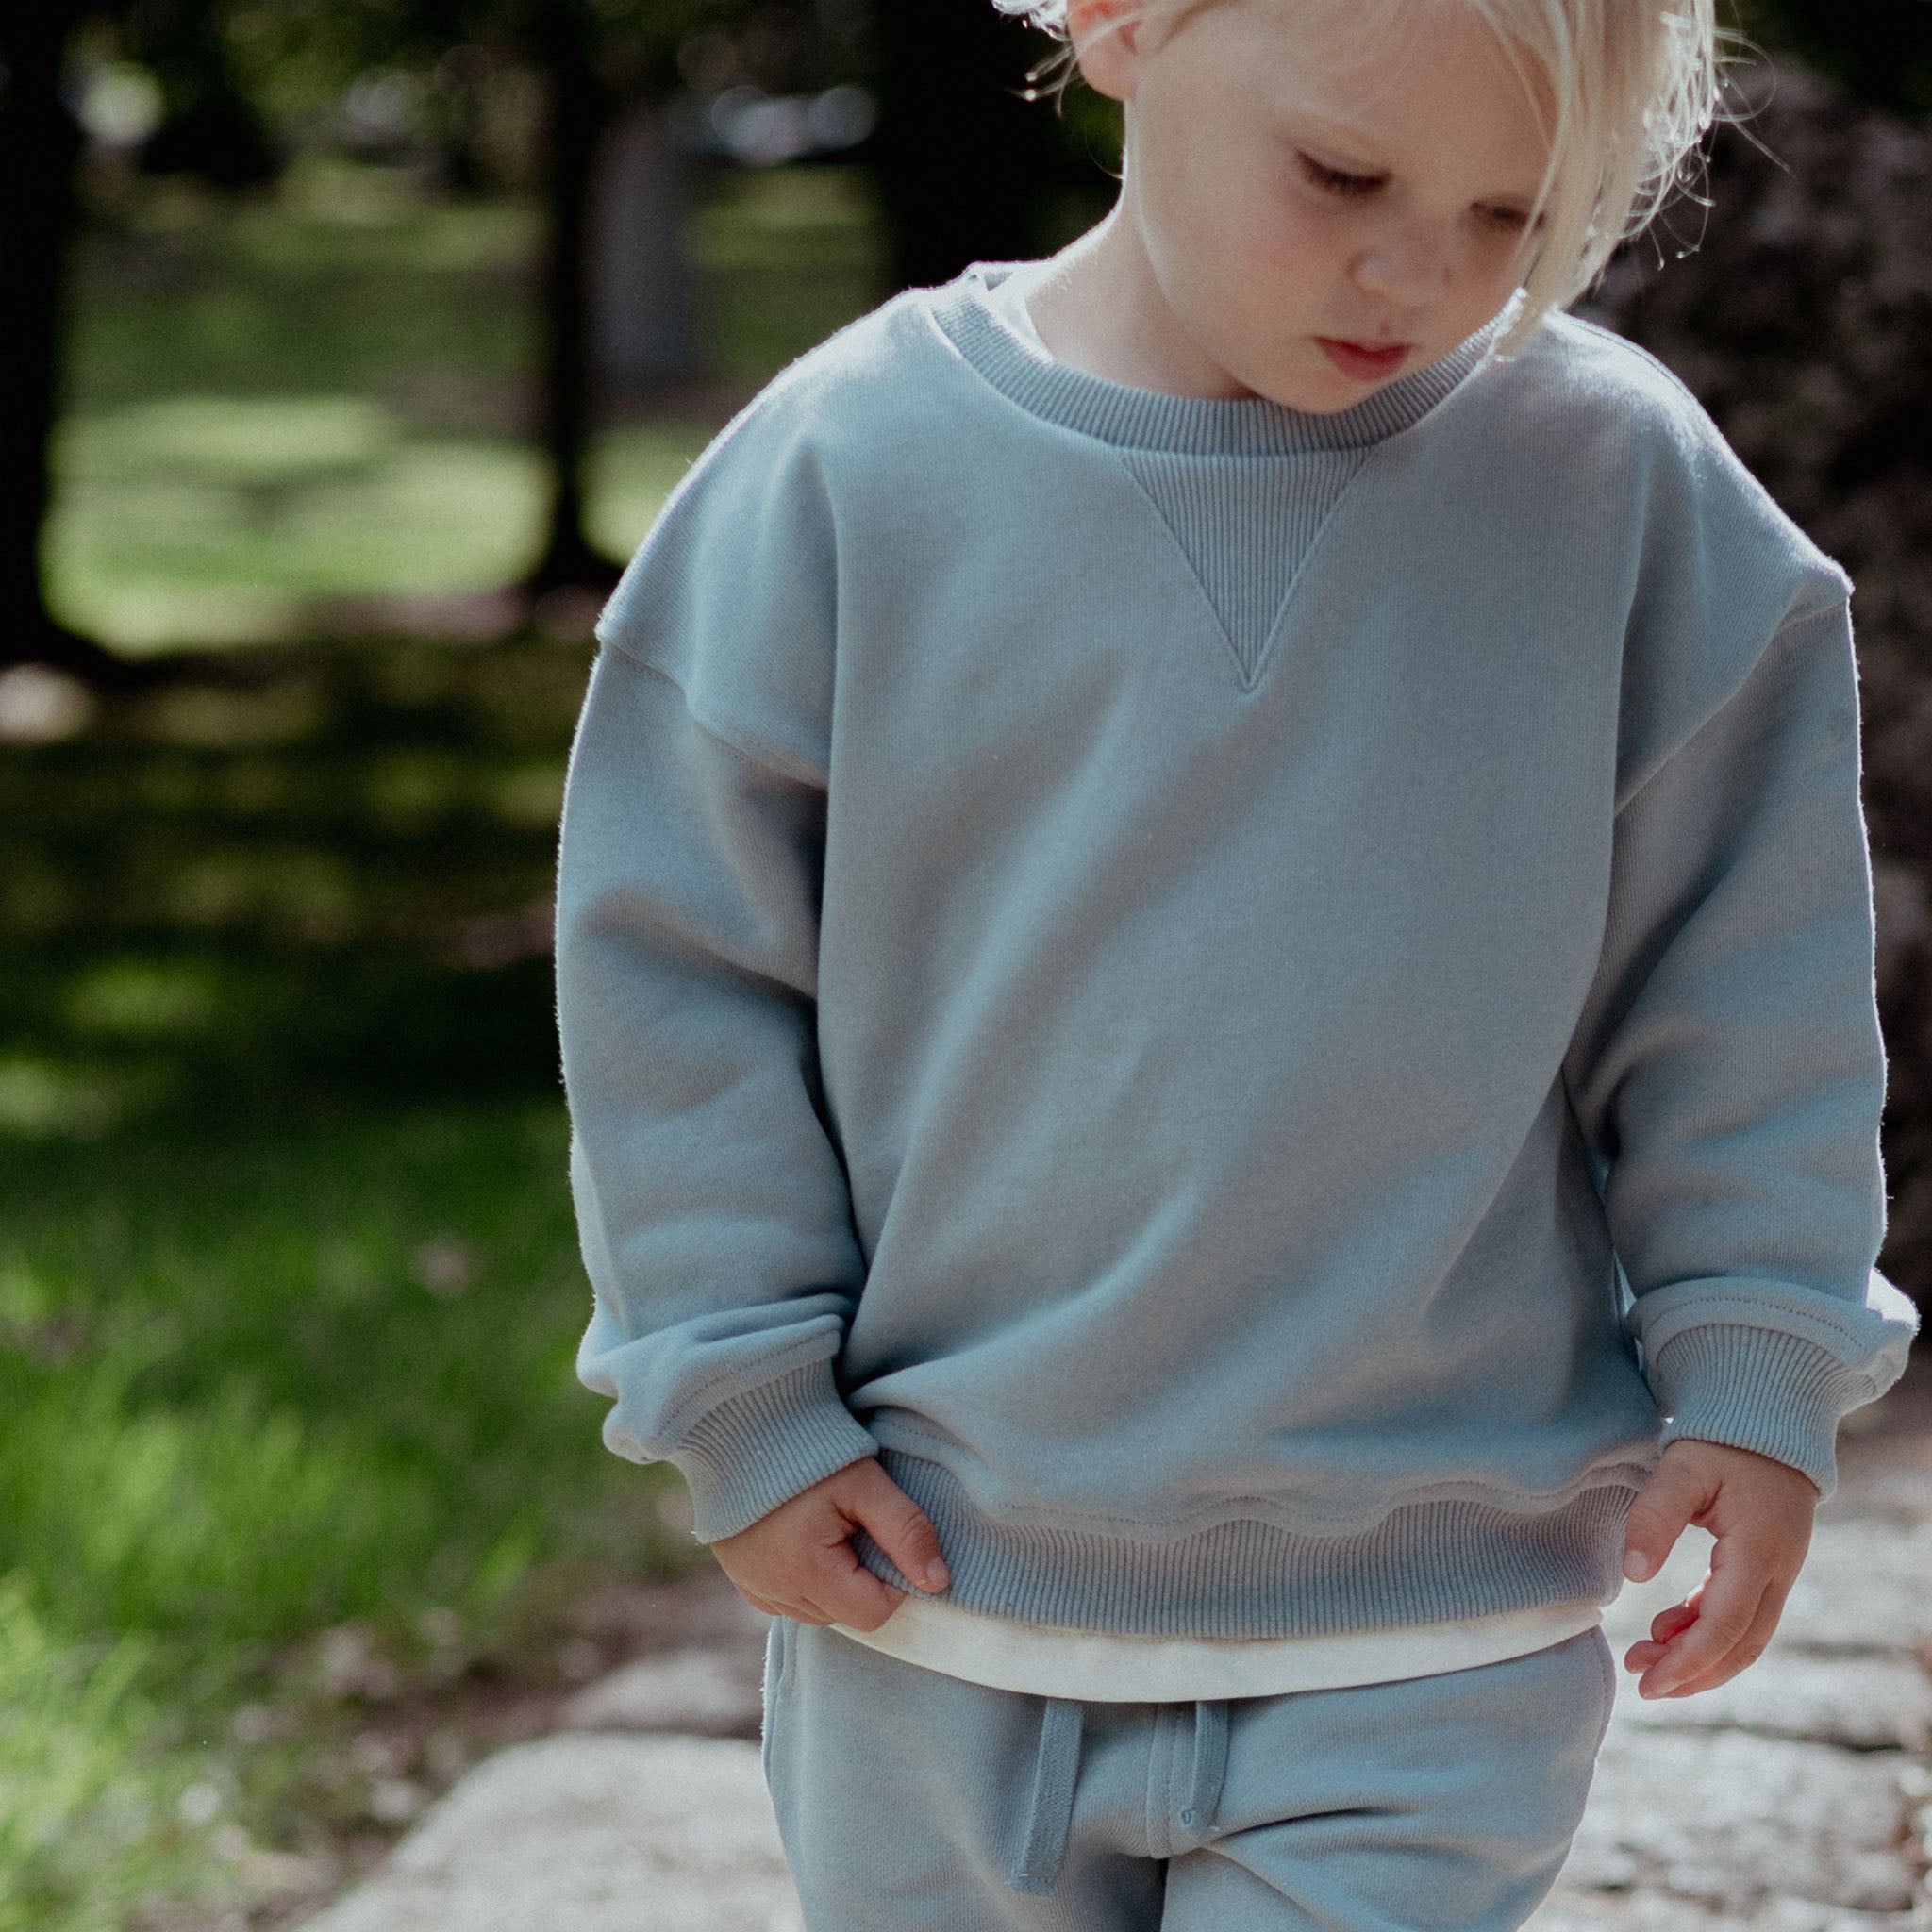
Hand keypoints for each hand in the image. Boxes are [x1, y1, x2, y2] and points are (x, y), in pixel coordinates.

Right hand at [708, 1457, 950, 1631]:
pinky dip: (808, 1579)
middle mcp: (774, 1593)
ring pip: (821, 1612)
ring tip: (825, 1524)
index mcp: (805, 1572)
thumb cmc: (808, 1449)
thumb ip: (906, 1531)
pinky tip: (804, 1536)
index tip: (880, 1530)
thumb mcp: (865, 1482)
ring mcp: (755, 1589)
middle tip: (851, 1522)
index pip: (874, 1612)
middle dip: (862, 1576)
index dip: (892, 1576)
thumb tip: (939, 1582)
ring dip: (835, 1580)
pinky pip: (792, 1601)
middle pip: (847, 1614)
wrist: (742, 1424)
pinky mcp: (744, 1582)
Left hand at [1619, 1437, 1819, 1698]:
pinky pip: (1740, 1614)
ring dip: (1698, 1656)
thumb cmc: (1722, 1441)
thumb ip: (1655, 1517)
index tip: (1648, 1683)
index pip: (1726, 1624)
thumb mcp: (1682, 1468)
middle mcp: (1777, 1571)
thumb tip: (1633, 1577)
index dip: (1688, 1661)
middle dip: (1693, 1672)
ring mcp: (1777, 1572)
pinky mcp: (1765, 1567)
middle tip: (1642, 1682)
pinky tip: (1666, 1630)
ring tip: (1644, 1659)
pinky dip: (1704, 1628)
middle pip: (1741, 1643)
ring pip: (1744, 1635)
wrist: (1768, 1421)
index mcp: (1759, 1551)